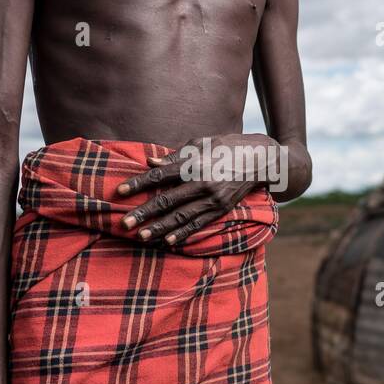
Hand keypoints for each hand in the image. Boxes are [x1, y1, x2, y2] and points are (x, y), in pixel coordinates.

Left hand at [117, 133, 275, 245]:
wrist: (262, 159)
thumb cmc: (228, 146)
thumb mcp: (202, 142)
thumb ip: (175, 156)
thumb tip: (150, 163)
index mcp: (195, 163)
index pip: (161, 175)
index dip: (139, 183)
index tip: (121, 191)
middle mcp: (203, 183)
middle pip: (168, 200)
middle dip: (144, 213)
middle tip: (124, 223)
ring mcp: (214, 199)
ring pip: (182, 217)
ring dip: (160, 228)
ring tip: (142, 236)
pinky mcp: (222, 209)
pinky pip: (199, 224)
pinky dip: (184, 234)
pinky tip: (168, 241)